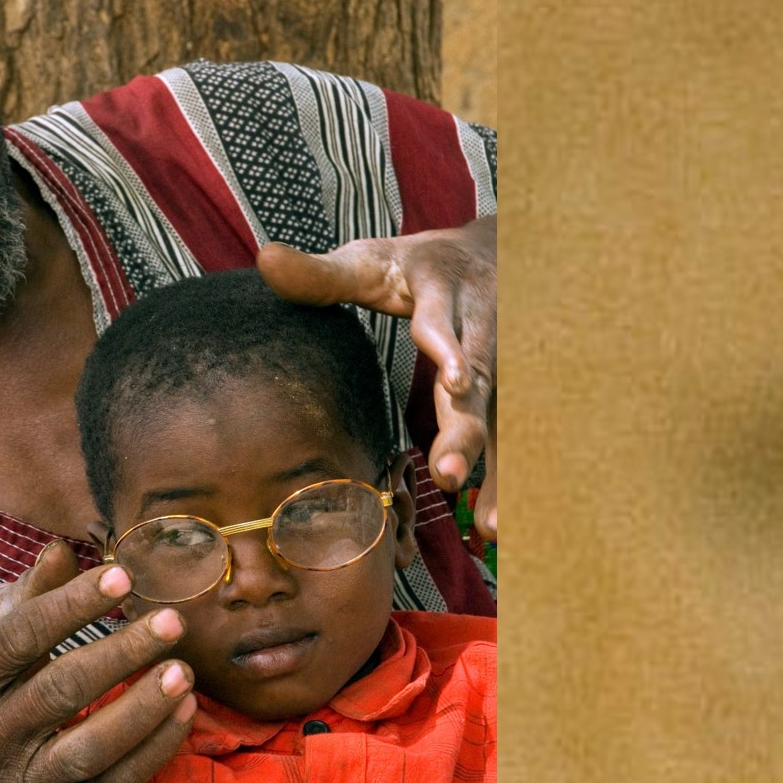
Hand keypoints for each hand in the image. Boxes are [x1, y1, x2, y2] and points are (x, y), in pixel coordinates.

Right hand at [0, 543, 197, 782]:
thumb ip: (24, 598)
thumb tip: (60, 551)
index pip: (18, 639)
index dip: (71, 606)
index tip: (122, 577)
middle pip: (57, 691)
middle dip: (120, 653)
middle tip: (171, 621)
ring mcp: (23, 782)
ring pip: (89, 748)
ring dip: (143, 708)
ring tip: (183, 670)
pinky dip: (155, 748)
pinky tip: (182, 711)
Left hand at [256, 216, 497, 542]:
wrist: (496, 256)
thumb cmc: (417, 268)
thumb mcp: (372, 262)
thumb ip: (322, 273)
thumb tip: (265, 258)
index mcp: (444, 294)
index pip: (444, 322)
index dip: (450, 348)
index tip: (454, 378)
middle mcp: (485, 332)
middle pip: (483, 383)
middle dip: (468, 430)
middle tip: (448, 475)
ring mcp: (509, 367)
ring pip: (509, 420)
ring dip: (500, 472)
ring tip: (488, 524)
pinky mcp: (517, 396)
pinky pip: (517, 440)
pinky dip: (509, 481)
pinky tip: (495, 526)